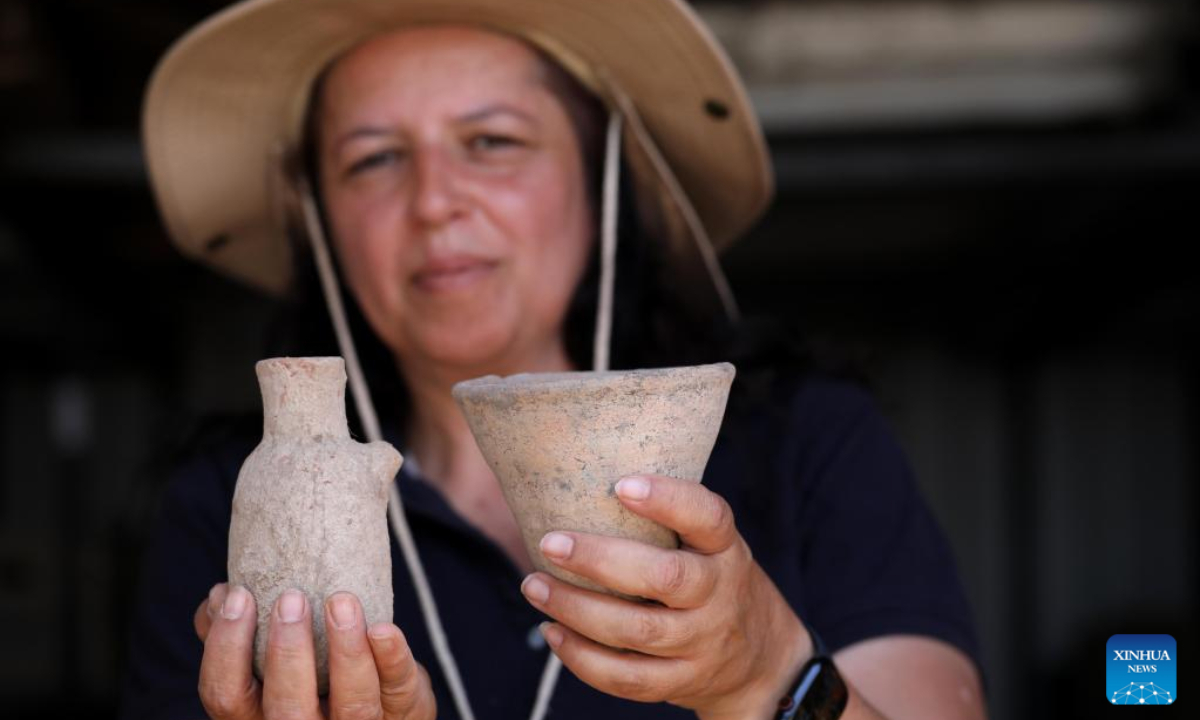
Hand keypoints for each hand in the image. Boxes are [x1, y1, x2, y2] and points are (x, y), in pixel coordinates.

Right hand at [194, 583, 435, 719]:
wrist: (385, 707)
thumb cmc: (316, 680)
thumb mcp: (274, 668)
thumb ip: (242, 639)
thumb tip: (217, 598)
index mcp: (261, 718)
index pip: (226, 697)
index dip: (225, 649)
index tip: (238, 596)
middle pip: (287, 711)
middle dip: (288, 653)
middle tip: (291, 598)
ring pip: (352, 705)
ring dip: (345, 651)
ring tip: (341, 602)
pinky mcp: (403, 713)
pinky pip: (399, 690)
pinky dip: (392, 658)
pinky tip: (383, 628)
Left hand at [520, 474, 812, 719]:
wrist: (761, 658)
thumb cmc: (711, 578)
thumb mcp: (709, 544)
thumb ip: (668, 519)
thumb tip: (579, 477)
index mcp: (724, 549)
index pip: (708, 517)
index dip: (669, 500)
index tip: (622, 484)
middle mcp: (719, 594)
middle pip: (666, 578)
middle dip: (600, 560)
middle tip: (550, 543)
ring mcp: (702, 643)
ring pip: (636, 631)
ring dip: (576, 609)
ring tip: (535, 586)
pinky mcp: (682, 681)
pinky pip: (627, 678)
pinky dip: (582, 658)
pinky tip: (552, 632)